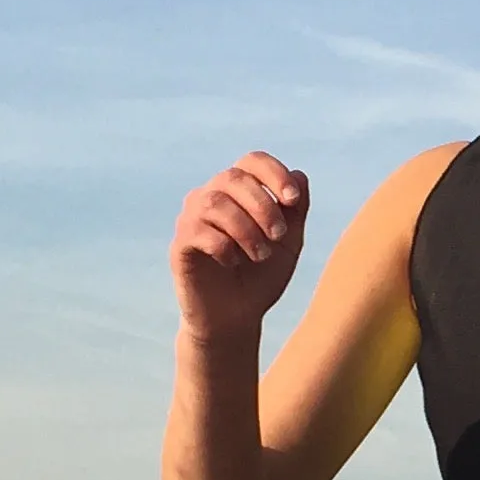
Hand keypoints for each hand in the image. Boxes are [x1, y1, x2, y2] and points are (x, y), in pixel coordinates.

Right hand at [172, 154, 308, 338]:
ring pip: (215, 202)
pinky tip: (233, 262)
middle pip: (234, 178)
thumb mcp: (289, 243)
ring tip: (261, 255)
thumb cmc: (262, 276)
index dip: (274, 173)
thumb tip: (299, 175)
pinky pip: (197, 231)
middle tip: (279, 236)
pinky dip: (222, 245)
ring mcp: (192, 219)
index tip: (292, 200)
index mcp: (239, 191)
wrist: (236, 318)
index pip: (252, 161)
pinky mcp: (180, 245)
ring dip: (245, 228)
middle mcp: (212, 197)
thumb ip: (296, 211)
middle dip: (263, 206)